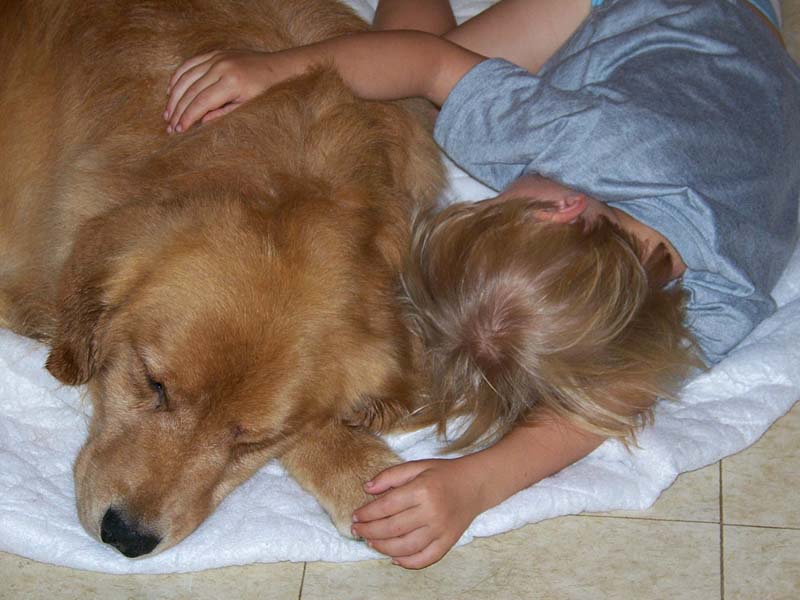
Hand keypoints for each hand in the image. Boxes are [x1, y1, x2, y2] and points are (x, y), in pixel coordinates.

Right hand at [164, 49, 299, 133]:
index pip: (201, 102)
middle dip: (178, 110)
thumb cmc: (266, 92)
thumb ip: (224, 114)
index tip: (178, 130)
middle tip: (169, 126)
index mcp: (231, 83)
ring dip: (173, 96)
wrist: (279, 67)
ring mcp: (217, 57)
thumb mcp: (248, 107)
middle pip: (191, 91)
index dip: (187, 117)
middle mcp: (221, 67)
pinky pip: (190, 64)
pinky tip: (171, 90)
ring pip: (186, 77)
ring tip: (167, 113)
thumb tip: (200, 122)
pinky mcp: (215, 53)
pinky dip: (178, 76)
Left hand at [350, 458, 484, 568]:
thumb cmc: (443, 473)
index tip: (355, 516)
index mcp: (422, 489)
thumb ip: (390, 476)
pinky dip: (407, 562)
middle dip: (369, 531)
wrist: (475, 484)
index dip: (367, 513)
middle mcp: (431, 511)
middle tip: (356, 531)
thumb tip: (366, 488)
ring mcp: (441, 529)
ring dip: (383, 548)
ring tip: (370, 543)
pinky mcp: (448, 541)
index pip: (386, 506)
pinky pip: (426, 558)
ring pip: (405, 546)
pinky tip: (393, 557)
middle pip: (392, 528)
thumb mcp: (416, 466)